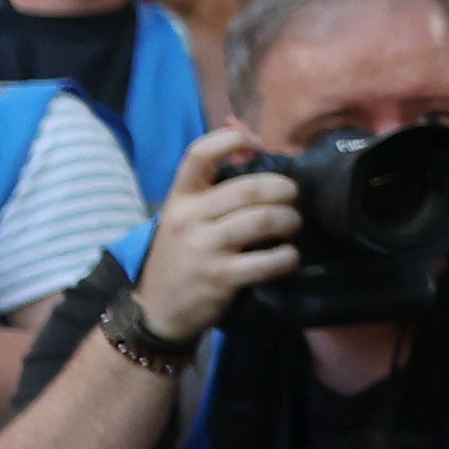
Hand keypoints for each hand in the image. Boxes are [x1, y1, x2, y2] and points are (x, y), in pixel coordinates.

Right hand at [129, 130, 300, 345]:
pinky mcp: (219, 278)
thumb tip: (256, 144)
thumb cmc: (181, 255)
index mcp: (180, 198)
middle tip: (292, 196)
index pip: (199, 155)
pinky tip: (288, 256)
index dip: (230, 139)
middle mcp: (188, 219)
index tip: (256, 142)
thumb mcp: (184, 217)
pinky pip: (266, 261)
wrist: (156, 310)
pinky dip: (287, 257)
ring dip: (289, 220)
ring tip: (292, 226)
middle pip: (248, 189)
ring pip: (262, 220)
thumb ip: (213, 188)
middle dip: (283, 189)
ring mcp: (203, 249)